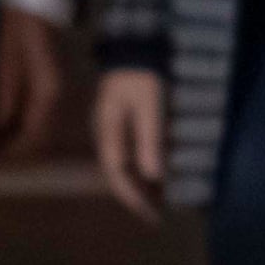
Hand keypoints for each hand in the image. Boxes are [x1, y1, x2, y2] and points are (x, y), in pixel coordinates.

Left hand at [0, 11, 70, 160]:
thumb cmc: (18, 29)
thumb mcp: (6, 61)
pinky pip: (35, 117)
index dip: (10, 153)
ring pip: (38, 131)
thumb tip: (0, 126)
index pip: (31, 136)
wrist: (35, 4)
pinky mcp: (46, 87)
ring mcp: (53, 92)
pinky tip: (1, 131)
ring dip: (16, 144)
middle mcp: (55, 97)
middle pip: (38, 139)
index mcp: (47, 92)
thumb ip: (5, 94)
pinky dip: (19, 129)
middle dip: (13, 154)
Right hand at [92, 65, 167, 217]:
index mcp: (109, 132)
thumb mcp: (149, 106)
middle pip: (118, 175)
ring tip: (158, 203)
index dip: (134, 198)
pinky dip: (142, 169)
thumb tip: (153, 176)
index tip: (151, 215)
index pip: (118, 175)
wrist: (136, 47)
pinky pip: (129, 154)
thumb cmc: (143, 75)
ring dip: (139, 185)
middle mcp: (106, 135)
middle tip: (156, 217)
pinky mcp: (122, 123)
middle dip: (136, 197)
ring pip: (124, 167)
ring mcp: (113, 129)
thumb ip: (150, 139)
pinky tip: (155, 177)